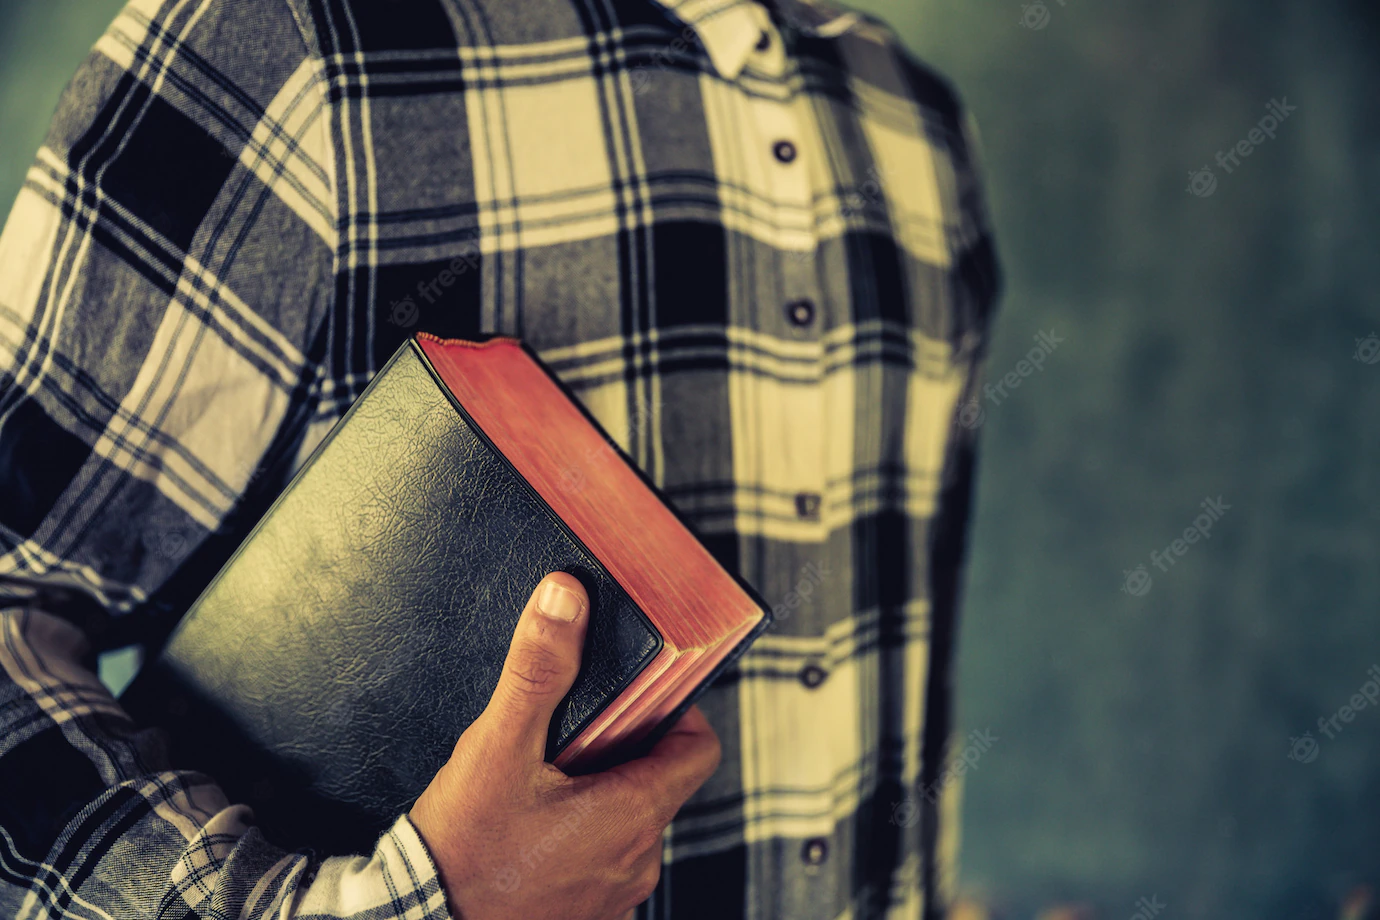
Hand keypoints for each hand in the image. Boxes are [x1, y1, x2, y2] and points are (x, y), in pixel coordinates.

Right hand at [409, 572, 720, 919]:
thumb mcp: (497, 747)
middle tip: (570, 733)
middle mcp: (639, 858)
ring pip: (630, 821)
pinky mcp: (589, 914)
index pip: (699, 748)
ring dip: (599, 794)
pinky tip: (532, 826)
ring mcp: (617, 894)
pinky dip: (580, 837)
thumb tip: (565, 598)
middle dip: (622, 748)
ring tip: (542, 780)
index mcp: (633, 812)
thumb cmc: (462, 851)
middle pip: (660, 779)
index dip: (676, 712)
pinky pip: (603, 860)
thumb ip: (537, 670)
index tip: (637, 698)